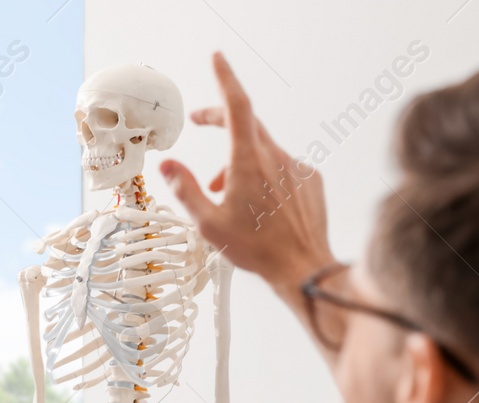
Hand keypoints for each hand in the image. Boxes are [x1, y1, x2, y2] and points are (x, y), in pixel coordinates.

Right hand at [158, 52, 332, 298]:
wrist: (302, 268)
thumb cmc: (256, 250)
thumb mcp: (208, 223)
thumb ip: (185, 189)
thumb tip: (168, 165)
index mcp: (248, 162)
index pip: (236, 106)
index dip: (225, 78)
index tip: (217, 59)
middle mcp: (275, 157)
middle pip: (245, 123)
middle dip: (220, 119)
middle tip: (202, 123)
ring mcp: (296, 167)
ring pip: (262, 150)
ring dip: (240, 161)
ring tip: (225, 192)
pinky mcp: (310, 180)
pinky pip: (282, 167)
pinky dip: (265, 176)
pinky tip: (259, 204)